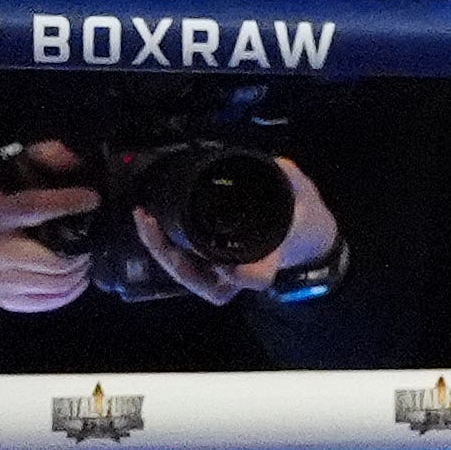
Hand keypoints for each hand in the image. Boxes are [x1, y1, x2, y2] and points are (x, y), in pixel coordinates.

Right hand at [0, 141, 102, 312]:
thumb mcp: (8, 180)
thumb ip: (40, 161)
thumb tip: (71, 155)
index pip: (34, 207)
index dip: (67, 202)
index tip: (92, 199)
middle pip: (55, 259)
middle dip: (82, 251)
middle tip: (91, 240)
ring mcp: (3, 282)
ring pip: (59, 283)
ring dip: (81, 270)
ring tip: (84, 257)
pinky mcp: (12, 302)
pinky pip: (54, 300)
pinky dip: (73, 289)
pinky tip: (75, 275)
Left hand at [143, 159, 340, 303]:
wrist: (302, 230)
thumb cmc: (301, 217)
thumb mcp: (304, 194)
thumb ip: (291, 180)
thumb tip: (276, 165)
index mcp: (268, 259)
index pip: (256, 276)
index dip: (241, 275)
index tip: (227, 266)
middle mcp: (242, 272)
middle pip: (207, 284)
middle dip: (177, 262)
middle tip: (156, 227)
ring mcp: (223, 270)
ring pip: (190, 276)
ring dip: (163, 251)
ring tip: (146, 219)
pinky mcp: (208, 260)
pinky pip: (182, 261)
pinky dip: (162, 243)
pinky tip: (150, 219)